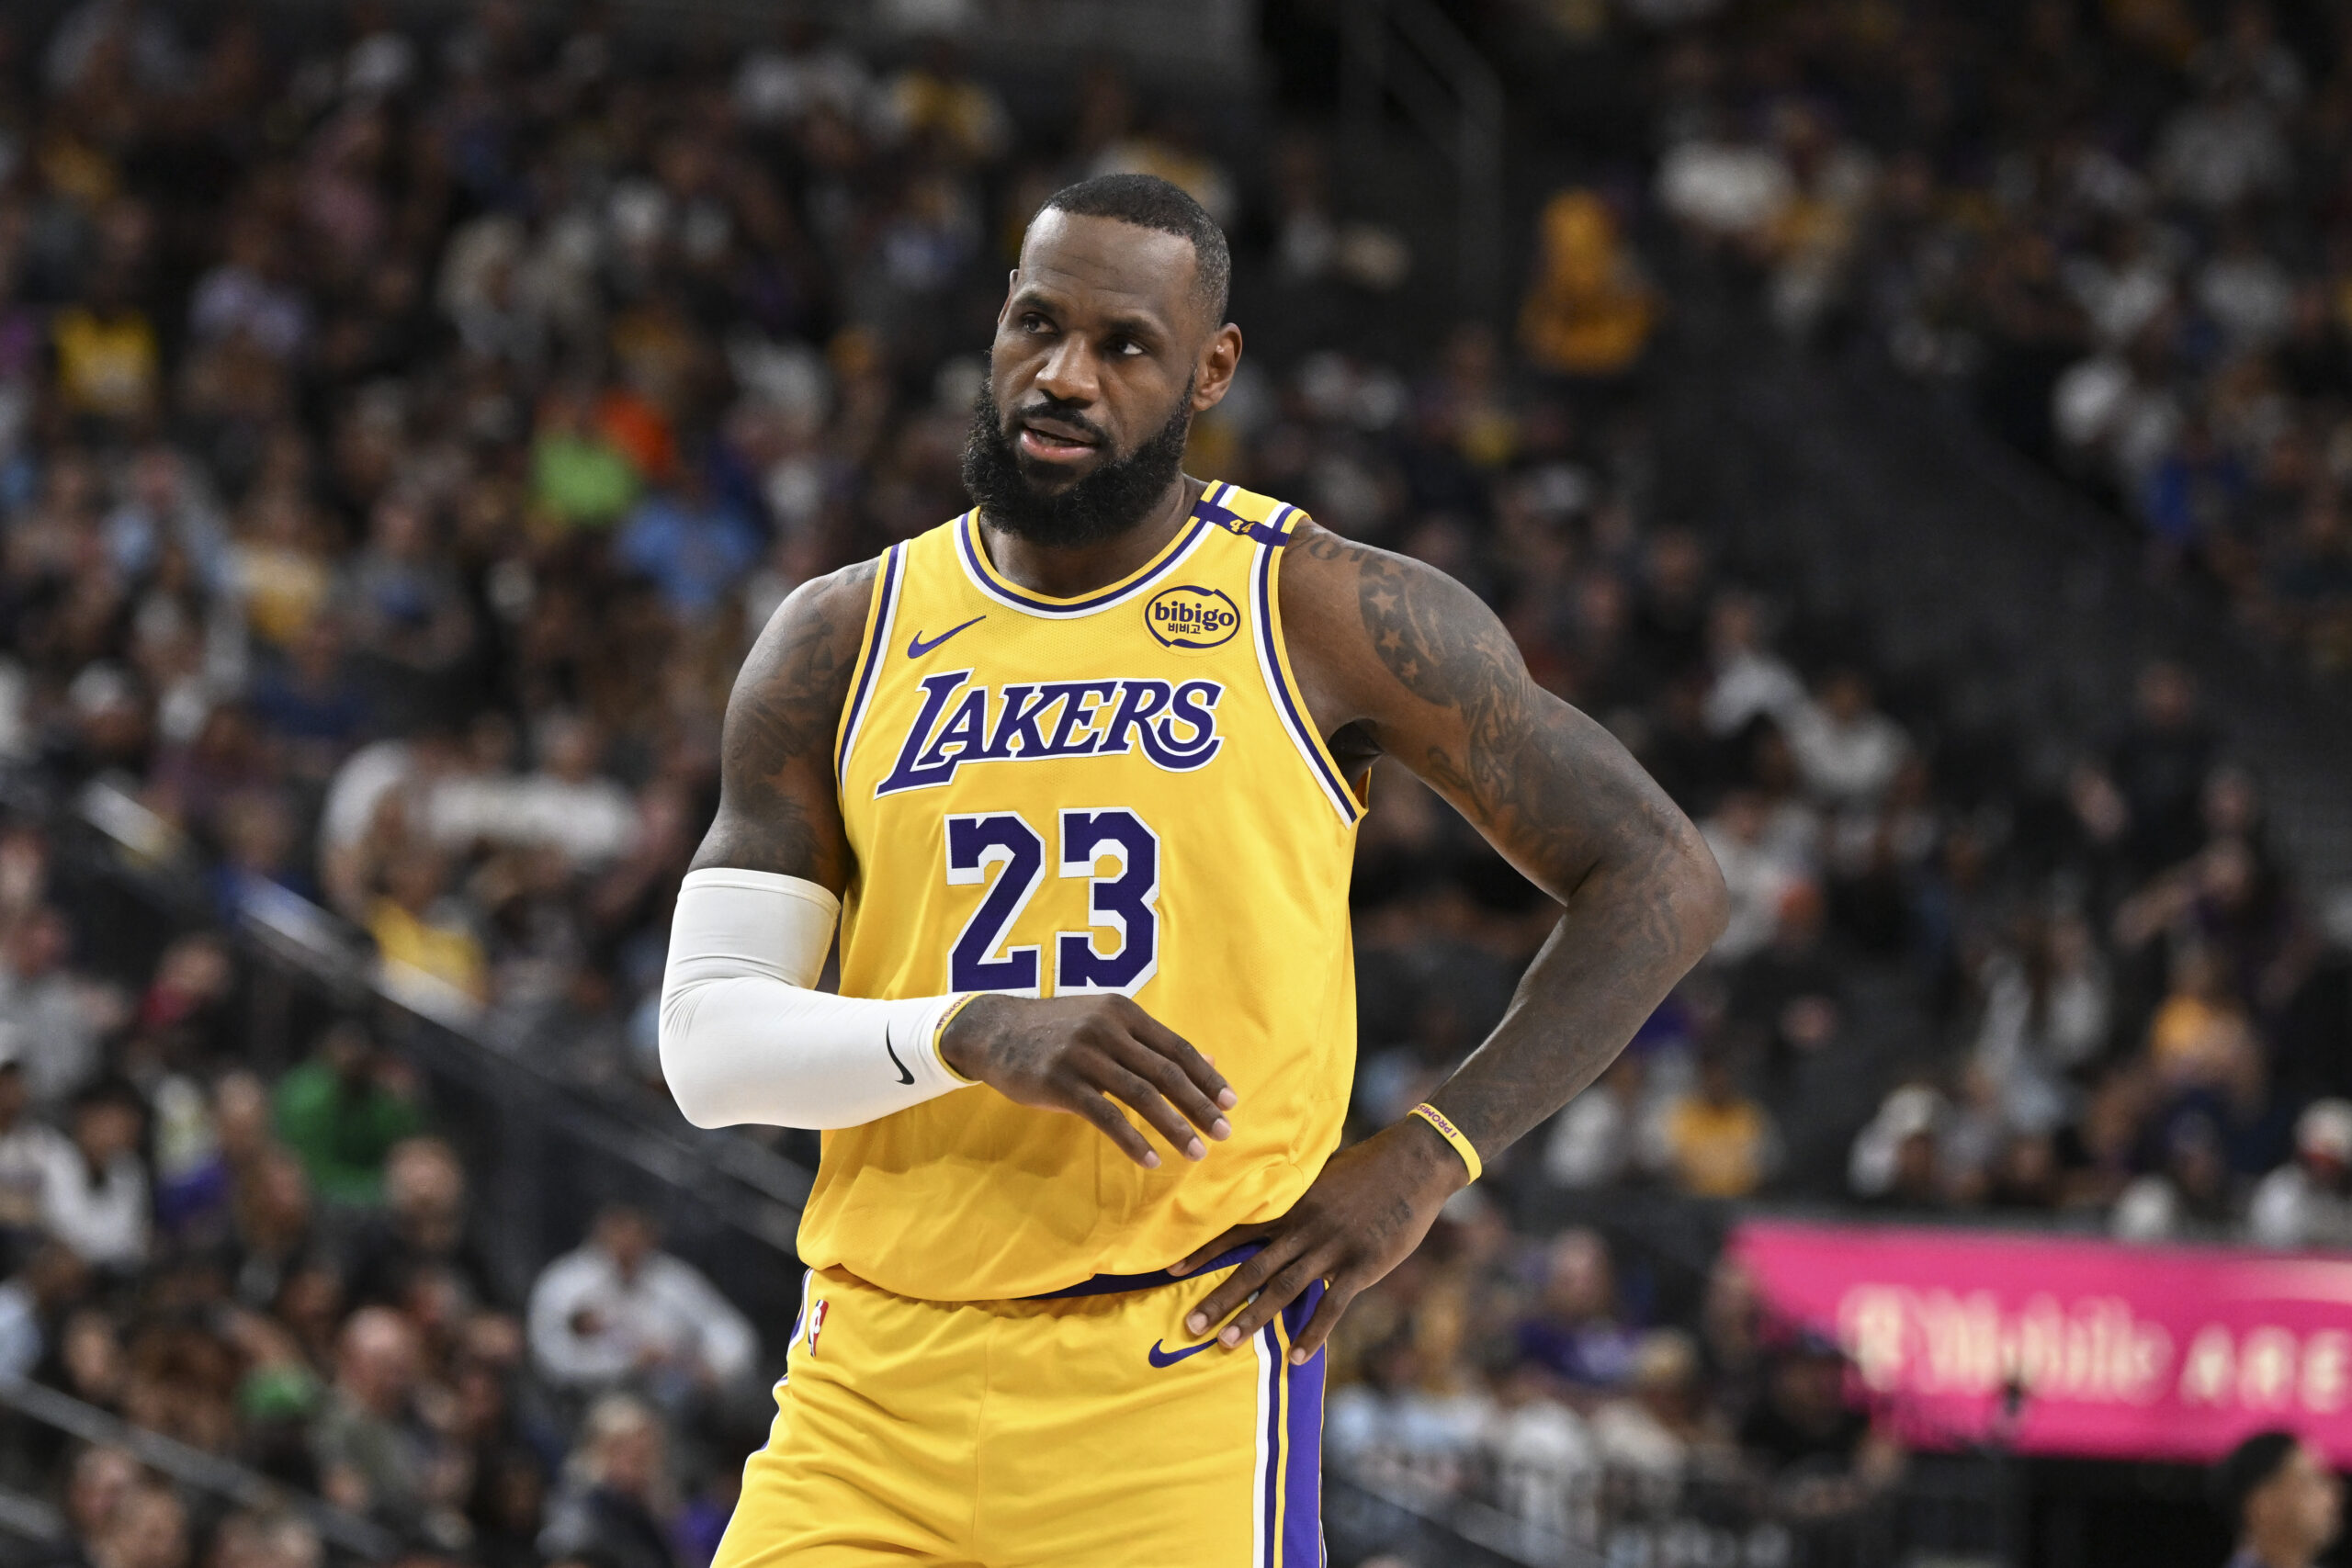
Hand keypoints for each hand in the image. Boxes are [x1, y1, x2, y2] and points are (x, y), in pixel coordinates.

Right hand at [939, 993, 1236, 1167]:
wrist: (995, 1030)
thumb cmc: (1057, 1031)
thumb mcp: (1105, 1023)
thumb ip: (1153, 1043)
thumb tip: (1209, 1060)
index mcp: (1123, 1013)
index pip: (1177, 1048)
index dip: (1207, 1077)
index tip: (1230, 1104)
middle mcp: (1107, 1029)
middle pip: (1166, 1073)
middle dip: (1199, 1106)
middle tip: (1224, 1133)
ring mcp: (1083, 1054)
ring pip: (1141, 1095)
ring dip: (1174, 1127)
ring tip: (1195, 1153)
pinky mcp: (1060, 1081)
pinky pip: (1106, 1115)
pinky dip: (1132, 1140)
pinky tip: (1150, 1159)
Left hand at [1168, 1114, 1469, 1363]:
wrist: (1414, 1164)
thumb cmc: (1370, 1165)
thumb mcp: (1324, 1174)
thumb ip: (1300, 1196)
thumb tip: (1278, 1204)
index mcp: (1293, 1206)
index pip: (1239, 1231)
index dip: (1205, 1252)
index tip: (1172, 1270)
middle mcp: (1305, 1228)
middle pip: (1253, 1267)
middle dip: (1219, 1298)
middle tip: (1190, 1325)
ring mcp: (1333, 1248)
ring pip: (1284, 1289)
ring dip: (1253, 1318)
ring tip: (1225, 1343)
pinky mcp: (1361, 1265)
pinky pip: (1331, 1306)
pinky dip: (1313, 1335)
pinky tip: (1296, 1359)